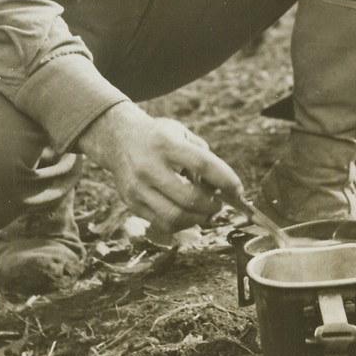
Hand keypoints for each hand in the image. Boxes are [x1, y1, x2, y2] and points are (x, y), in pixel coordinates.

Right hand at [75, 101, 243, 234]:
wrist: (118, 139)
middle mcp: (149, 166)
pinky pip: (162, 223)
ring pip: (175, 216)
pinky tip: (188, 214)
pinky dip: (182, 224)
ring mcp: (138, 187)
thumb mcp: (180, 132)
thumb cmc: (158, 136)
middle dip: (212, 205)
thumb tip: (223, 186)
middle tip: (219, 203)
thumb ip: (202, 155)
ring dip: (198, 218)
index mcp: (166, 143)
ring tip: (205, 210)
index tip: (238, 189)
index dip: (225, 179)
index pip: (202, 164)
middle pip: (189, 197)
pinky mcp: (132, 203)